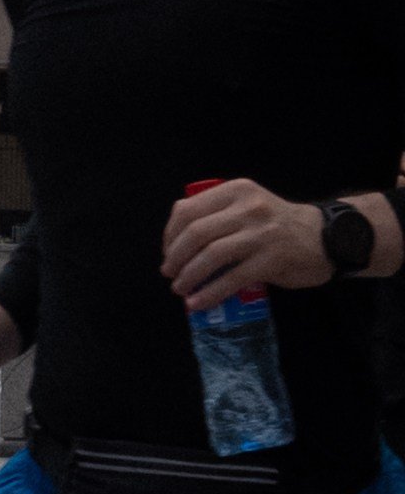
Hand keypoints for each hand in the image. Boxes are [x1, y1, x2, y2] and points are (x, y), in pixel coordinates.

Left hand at [161, 179, 332, 307]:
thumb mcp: (248, 205)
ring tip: (180, 290)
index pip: (188, 210)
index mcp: (236, 191)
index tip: (168, 253)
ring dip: (188, 277)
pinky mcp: (270, 260)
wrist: (325, 237)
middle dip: (175, 257)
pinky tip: (198, 302)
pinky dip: (209, 293)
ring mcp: (260, 233)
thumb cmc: (278, 225)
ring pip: (210, 255)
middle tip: (170, 274)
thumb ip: (217, 214)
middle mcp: (248, 208)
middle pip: (195, 233)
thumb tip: (176, 239)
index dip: (170, 235)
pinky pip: (231, 279)